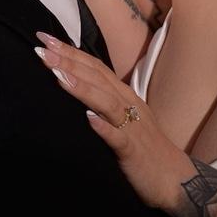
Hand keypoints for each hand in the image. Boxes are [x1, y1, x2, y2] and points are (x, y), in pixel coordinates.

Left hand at [34, 32, 188, 210]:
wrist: (175, 178)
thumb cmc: (143, 146)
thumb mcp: (122, 116)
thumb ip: (102, 99)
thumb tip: (72, 83)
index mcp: (123, 95)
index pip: (94, 67)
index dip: (70, 52)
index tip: (44, 38)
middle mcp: (128, 104)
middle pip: (96, 77)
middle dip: (68, 62)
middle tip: (42, 48)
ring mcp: (132, 126)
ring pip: (106, 102)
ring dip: (82, 88)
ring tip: (57, 75)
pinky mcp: (134, 151)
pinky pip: (119, 138)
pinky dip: (104, 127)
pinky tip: (88, 119)